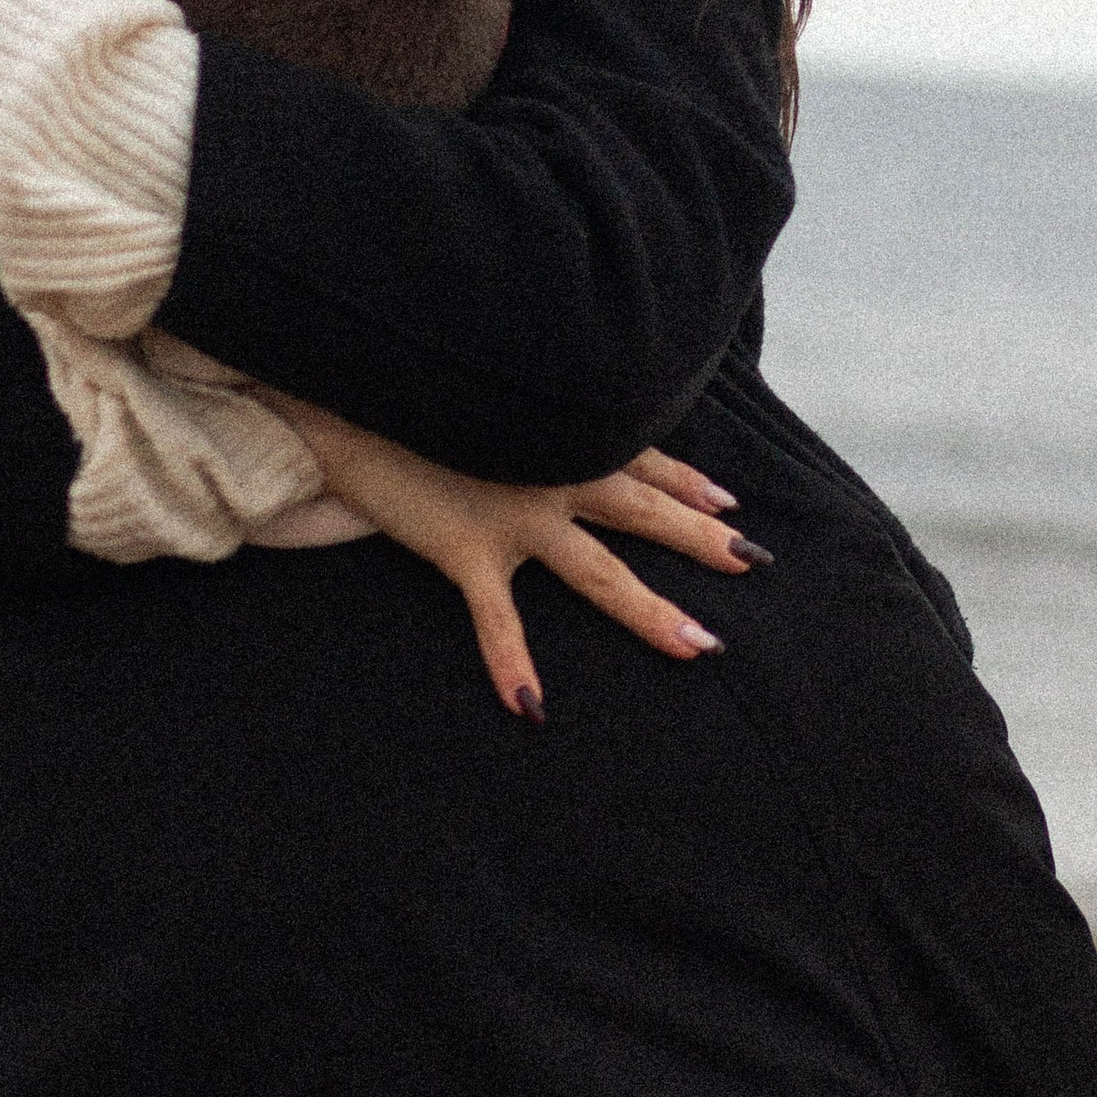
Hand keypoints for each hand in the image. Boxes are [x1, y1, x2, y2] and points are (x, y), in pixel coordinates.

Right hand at [250, 401, 766, 716]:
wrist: (344, 395)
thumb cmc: (413, 388)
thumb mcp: (486, 389)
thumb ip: (524, 406)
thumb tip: (546, 410)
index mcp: (558, 433)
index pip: (639, 458)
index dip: (686, 481)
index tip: (726, 500)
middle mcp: (552, 473)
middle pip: (643, 512)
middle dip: (702, 538)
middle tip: (751, 561)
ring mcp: (514, 513)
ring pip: (600, 572)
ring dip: (651, 611)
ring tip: (699, 646)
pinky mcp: (465, 547)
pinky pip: (498, 618)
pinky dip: (511, 664)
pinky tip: (530, 709)